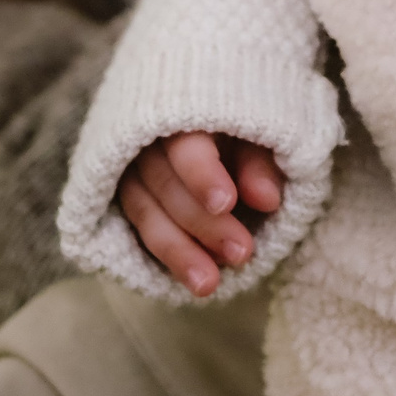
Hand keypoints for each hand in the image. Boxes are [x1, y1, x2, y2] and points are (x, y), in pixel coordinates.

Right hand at [118, 131, 285, 297]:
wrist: (204, 118)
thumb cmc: (242, 124)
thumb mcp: (259, 134)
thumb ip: (261, 164)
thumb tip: (267, 201)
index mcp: (183, 111)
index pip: (183, 144)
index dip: (201, 175)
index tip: (227, 203)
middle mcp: (147, 139)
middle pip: (163, 184)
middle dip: (202, 224)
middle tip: (241, 253)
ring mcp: (129, 169)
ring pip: (144, 212)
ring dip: (178, 251)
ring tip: (209, 285)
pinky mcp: (128, 197)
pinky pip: (138, 231)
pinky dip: (165, 257)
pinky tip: (192, 278)